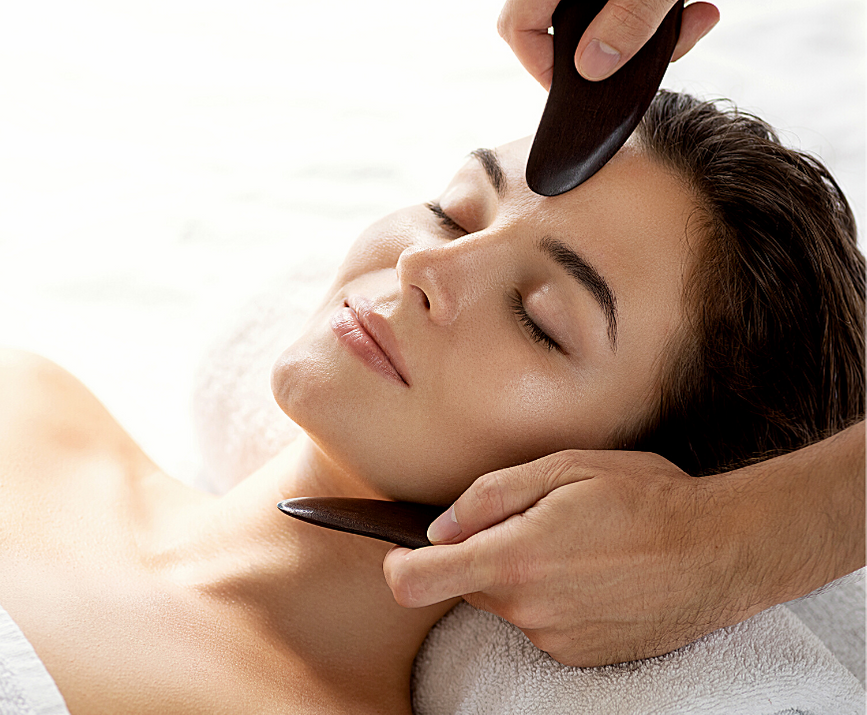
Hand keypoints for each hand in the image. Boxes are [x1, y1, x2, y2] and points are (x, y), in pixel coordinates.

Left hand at [383, 449, 755, 665]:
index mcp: (514, 559)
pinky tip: (596, 572)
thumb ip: (490, 496)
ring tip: (579, 545)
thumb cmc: (645, 498)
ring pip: (508, 603)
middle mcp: (528, 610)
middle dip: (484, 555)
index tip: (399, 550)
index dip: (396, 564)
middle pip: (468, 586)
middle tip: (536, 521)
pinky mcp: (580, 655)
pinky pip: (542, 623)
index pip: (416, 581)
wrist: (721, 552)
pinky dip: (553, 598)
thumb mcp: (564, 468)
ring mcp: (555, 639)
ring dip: (524, 574)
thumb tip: (440, 526)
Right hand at [497, 0, 719, 86]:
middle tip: (658, 56)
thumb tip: (593, 68)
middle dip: (614, 50)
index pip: (520, 28)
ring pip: (601, 12)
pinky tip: (698, 5)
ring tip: (696, 22)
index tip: (581, 88)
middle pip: (563, 24)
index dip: (542, 67)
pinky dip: (660, 5)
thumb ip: (628, 19)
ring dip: (649, 29)